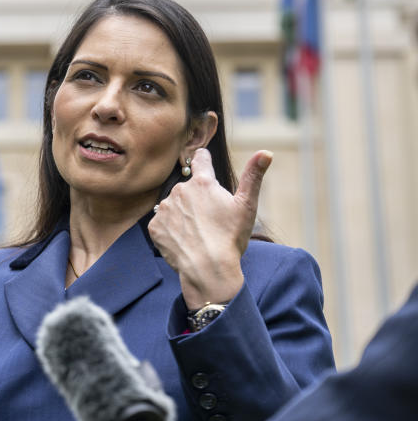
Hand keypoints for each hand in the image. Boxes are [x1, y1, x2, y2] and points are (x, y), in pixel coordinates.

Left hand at [148, 148, 272, 308]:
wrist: (207, 269)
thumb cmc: (230, 238)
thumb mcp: (247, 206)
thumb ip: (254, 176)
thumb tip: (266, 152)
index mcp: (203, 183)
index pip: (200, 160)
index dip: (203, 160)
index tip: (203, 159)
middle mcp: (180, 191)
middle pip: (188, 189)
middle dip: (197, 199)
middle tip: (209, 220)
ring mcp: (164, 208)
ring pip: (174, 206)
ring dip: (182, 214)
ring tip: (197, 233)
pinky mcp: (154, 226)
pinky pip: (162, 223)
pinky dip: (171, 230)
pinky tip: (183, 240)